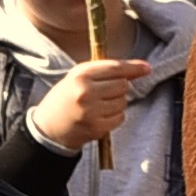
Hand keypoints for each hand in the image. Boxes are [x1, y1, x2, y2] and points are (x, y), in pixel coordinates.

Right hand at [30, 57, 150, 152]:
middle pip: (123, 85)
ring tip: (99, 105)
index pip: (115, 68)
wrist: (48, 128)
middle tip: (104, 93)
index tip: (147, 68)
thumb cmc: (66, 98)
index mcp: (80, 75)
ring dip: (117, 103)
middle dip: (119, 88)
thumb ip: (106, 71)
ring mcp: (91, 111)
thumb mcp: (78, 78)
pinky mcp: (96, 127)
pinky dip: (115, 117)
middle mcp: (86, 92)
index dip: (134, 67)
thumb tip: (144, 68)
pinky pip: (120, 117)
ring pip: (123, 102)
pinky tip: (100, 116)